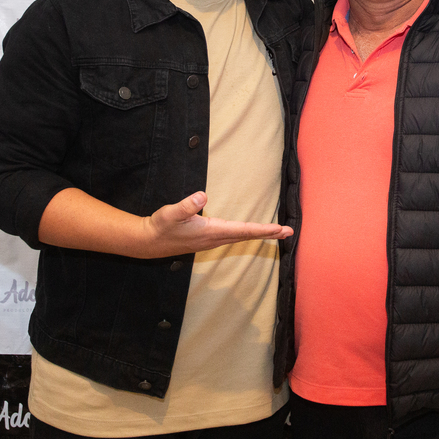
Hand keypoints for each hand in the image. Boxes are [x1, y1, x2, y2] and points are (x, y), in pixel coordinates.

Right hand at [138, 192, 293, 257]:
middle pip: (247, 236)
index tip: (280, 229)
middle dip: (268, 234)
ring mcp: (212, 241)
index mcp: (212, 231)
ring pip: (241, 237)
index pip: (243, 230)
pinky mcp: (208, 239)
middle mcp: (215, 238)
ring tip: (277, 232)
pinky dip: (247, 234)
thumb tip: (202, 196)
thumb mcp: (171, 213)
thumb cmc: (161, 226)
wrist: (149, 242)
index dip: (263, 229)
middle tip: (289, 232)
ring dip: (259, 234)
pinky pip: (234, 237)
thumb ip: (186, 205)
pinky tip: (251, 233)